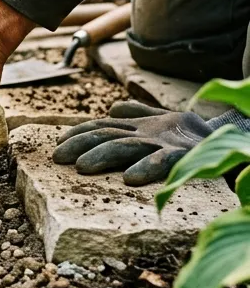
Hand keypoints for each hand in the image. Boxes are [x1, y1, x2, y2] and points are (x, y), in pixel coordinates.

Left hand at [53, 100, 214, 184]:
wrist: (231, 140)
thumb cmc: (192, 135)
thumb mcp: (164, 123)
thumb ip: (138, 115)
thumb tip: (112, 109)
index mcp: (140, 126)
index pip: (103, 125)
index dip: (78, 133)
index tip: (57, 144)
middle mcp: (147, 131)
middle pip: (107, 134)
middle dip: (79, 144)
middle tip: (57, 158)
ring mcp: (163, 142)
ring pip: (126, 145)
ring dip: (102, 155)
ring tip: (82, 167)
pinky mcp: (183, 154)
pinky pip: (163, 161)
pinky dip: (146, 167)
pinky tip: (130, 178)